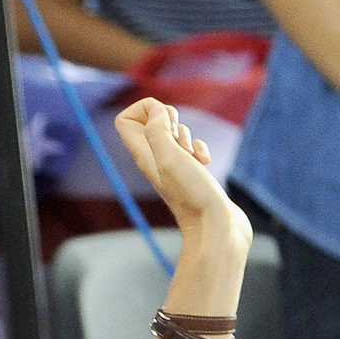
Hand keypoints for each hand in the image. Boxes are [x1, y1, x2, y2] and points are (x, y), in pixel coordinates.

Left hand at [114, 98, 251, 246]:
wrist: (215, 229)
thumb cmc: (193, 196)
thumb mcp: (171, 157)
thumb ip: (158, 130)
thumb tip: (156, 110)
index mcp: (143, 157)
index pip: (124, 122)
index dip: (143, 109)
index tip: (162, 119)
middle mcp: (154, 161)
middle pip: (149, 121)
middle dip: (168, 118)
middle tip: (177, 138)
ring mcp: (173, 168)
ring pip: (173, 133)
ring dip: (187, 135)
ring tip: (192, 157)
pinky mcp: (191, 173)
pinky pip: (192, 148)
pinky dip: (200, 148)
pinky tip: (205, 163)